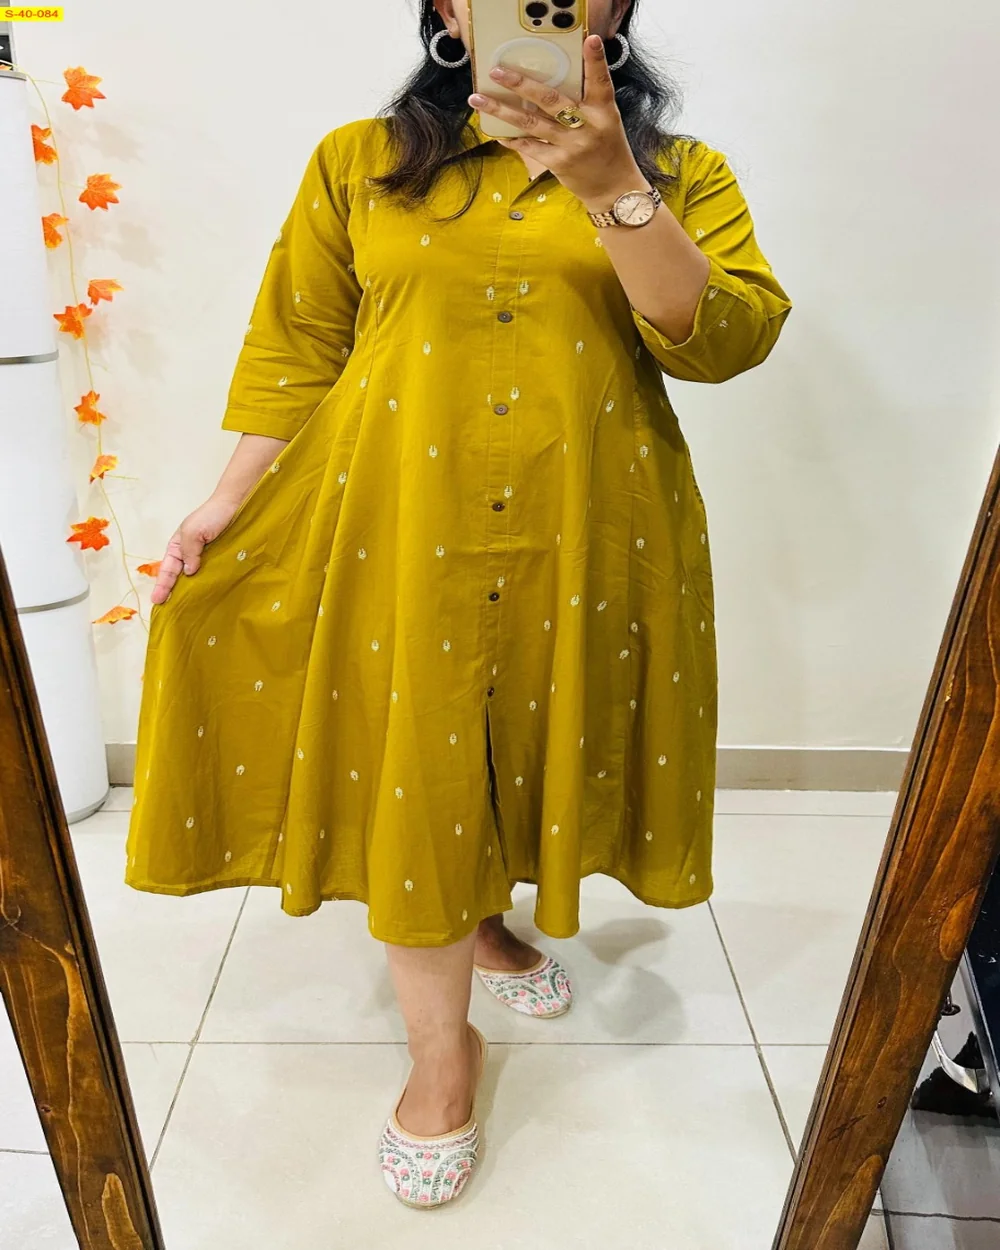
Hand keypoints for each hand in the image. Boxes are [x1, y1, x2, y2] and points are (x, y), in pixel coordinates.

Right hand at [150, 494, 240, 605]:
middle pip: (178, 576)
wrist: (236, 505)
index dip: (162, 585)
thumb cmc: (211, 515)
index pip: (168, 569)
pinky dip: (207, 585)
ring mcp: (205, 558)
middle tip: (166, 610)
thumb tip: (188, 573)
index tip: (157, 600)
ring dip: (189, 592)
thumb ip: (188, 551)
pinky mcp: (221, 560)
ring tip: (184, 609)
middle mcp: (190, 554)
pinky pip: (211, 575)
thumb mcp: (193, 531)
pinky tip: (207, 597)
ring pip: (194, 578)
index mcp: (178, 546)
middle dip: (171, 592)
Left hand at [468, 33, 645, 209]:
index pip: (600, 81)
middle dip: (521, 84)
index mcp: (603, 111)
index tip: (589, 40)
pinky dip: (513, 139)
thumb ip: (586, 101)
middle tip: (497, 71)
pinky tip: (497, 131)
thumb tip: (555, 78)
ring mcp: (571, 146)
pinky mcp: (559, 163)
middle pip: (551, 100)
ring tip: (479, 99)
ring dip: (502, 110)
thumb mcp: (606, 120)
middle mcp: (587, 126)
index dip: (595, 61)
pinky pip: (530, 147)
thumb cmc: (607, 149)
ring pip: (531, 123)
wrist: (613, 188)